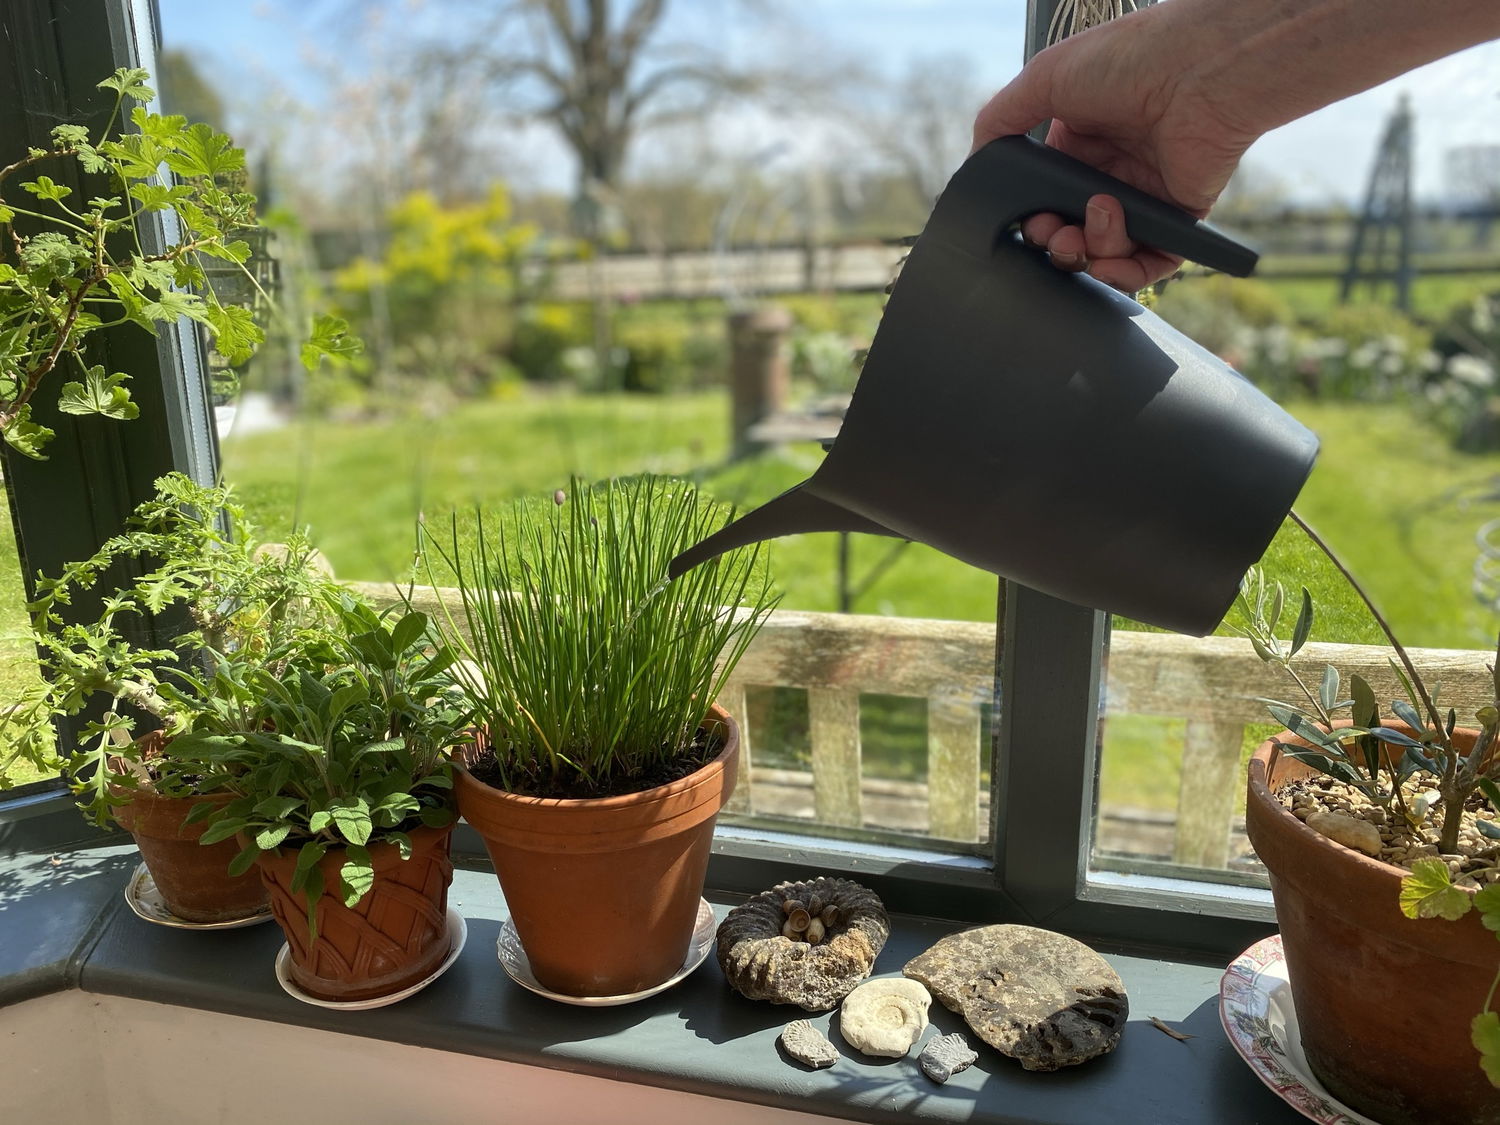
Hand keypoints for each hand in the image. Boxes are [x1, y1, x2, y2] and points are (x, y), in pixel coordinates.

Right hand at [972, 5, 1255, 288]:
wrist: (1199, 65)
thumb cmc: (1129, 58)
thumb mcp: (1044, 77)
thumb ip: (1000, 119)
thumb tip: (978, 162)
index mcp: (1080, 141)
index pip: (1045, 197)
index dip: (1033, 217)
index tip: (1029, 219)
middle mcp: (1112, 170)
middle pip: (1071, 231)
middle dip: (1056, 243)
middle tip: (1055, 234)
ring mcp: (1147, 195)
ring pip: (1106, 252)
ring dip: (1091, 250)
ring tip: (1096, 219)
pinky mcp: (1181, 215)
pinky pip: (1151, 264)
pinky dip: (1126, 273)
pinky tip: (1110, 260)